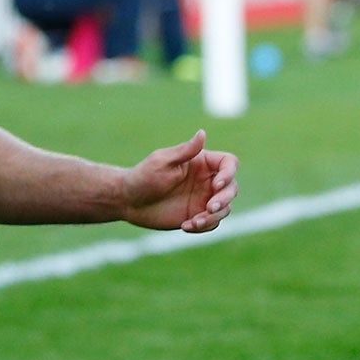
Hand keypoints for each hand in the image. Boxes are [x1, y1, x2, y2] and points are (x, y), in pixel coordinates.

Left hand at [118, 129, 237, 232]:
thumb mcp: (162, 162)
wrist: (128, 201)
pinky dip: (204, 226)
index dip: (228, 173)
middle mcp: (206, 180)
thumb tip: (202, 133)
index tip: (216, 185)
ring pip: (225, 208)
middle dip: (224, 199)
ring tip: (194, 222)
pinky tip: (186, 226)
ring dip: (214, 217)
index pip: (229, 163)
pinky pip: (212, 223)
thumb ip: (184, 150)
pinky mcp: (197, 215)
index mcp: (201, 163)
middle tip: (209, 208)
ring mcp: (203, 199)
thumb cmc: (142, 177)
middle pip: (231, 188)